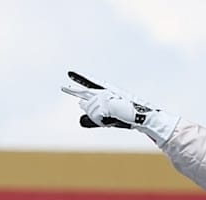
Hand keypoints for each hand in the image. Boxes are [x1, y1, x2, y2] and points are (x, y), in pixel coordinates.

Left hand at [60, 72, 174, 145]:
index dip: (80, 79)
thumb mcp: (107, 119)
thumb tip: (80, 117)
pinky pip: (94, 114)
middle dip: (74, 90)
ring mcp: (107, 95)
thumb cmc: (127, 118)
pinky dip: (99, 120)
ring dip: (96, 117)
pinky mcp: (108, 100)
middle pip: (85, 93)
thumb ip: (94, 119)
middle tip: (62, 86)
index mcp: (107, 93)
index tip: (69, 73)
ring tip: (108, 119)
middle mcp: (106, 91)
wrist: (143, 117)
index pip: (91, 85)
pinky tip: (108, 121)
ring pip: (89, 107)